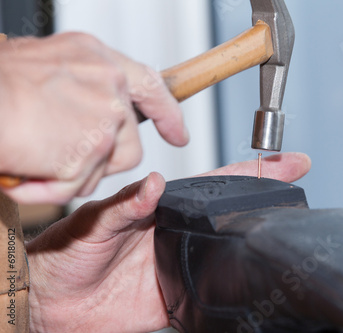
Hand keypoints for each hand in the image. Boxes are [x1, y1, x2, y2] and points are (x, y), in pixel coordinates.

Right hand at [0, 32, 187, 203]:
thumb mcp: (45, 64)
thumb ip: (81, 83)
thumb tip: (93, 104)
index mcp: (98, 59)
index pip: (151, 87)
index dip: (168, 114)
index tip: (178, 134)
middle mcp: (109, 85)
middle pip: (130, 141)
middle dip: (102, 158)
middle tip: (63, 154)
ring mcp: (104, 118)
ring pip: (108, 166)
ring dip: (75, 172)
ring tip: (38, 157)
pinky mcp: (92, 150)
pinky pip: (77, 185)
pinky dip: (49, 187)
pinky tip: (28, 171)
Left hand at [27, 153, 310, 332]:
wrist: (54, 300)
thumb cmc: (67, 252)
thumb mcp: (95, 221)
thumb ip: (126, 205)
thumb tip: (154, 184)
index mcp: (165, 208)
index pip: (216, 184)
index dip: (253, 173)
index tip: (286, 161)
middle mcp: (179, 233)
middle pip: (234, 214)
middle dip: (270, 198)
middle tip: (301, 184)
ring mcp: (183, 263)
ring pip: (229, 250)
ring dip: (257, 239)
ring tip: (291, 226)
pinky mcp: (179, 296)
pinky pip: (212, 292)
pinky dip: (233, 288)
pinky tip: (255, 282)